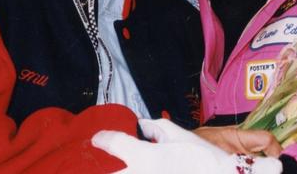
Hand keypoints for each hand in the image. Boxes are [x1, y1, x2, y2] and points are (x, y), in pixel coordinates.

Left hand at [92, 118, 282, 173]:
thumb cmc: (202, 159)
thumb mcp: (179, 136)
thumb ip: (156, 128)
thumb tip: (143, 127)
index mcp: (144, 158)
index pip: (112, 144)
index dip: (102, 139)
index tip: (98, 139)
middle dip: (102, 167)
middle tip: (93, 164)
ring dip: (121, 171)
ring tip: (123, 167)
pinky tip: (147, 171)